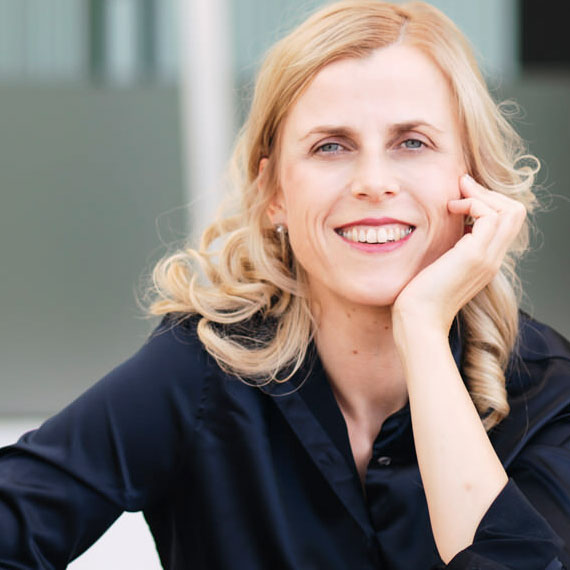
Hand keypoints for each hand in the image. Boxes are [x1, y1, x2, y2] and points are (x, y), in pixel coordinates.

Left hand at [392, 173, 525, 334]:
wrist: (417, 320)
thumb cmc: (418, 296)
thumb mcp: (437, 266)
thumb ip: (446, 249)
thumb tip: (440, 227)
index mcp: (486, 261)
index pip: (506, 222)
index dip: (488, 202)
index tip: (459, 197)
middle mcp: (493, 259)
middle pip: (515, 212)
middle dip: (488, 192)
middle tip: (461, 188)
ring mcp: (487, 258)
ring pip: (509, 211)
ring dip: (481, 195)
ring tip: (454, 199)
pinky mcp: (474, 256)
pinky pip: (489, 216)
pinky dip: (473, 204)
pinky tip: (450, 209)